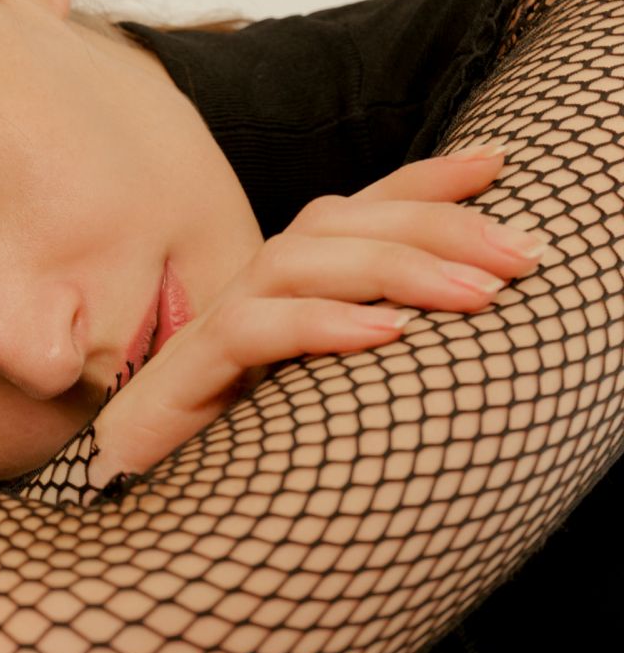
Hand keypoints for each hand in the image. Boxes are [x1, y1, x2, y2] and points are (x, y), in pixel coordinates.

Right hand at [88, 144, 548, 486]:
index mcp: (284, 291)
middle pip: (333, 223)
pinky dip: (318, 323)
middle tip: (518, 257)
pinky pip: (248, 329)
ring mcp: (214, 328)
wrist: (132, 490)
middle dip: (433, 227)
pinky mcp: (186, 376)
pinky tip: (383, 335)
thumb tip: (459, 329)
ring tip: (473, 294)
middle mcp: (250, 295)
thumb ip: (370, 349)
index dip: (422, 181)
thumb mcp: (321, 392)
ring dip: (391, 267)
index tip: (498, 162)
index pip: (354, 213)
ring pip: (295, 260)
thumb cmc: (236, 447)